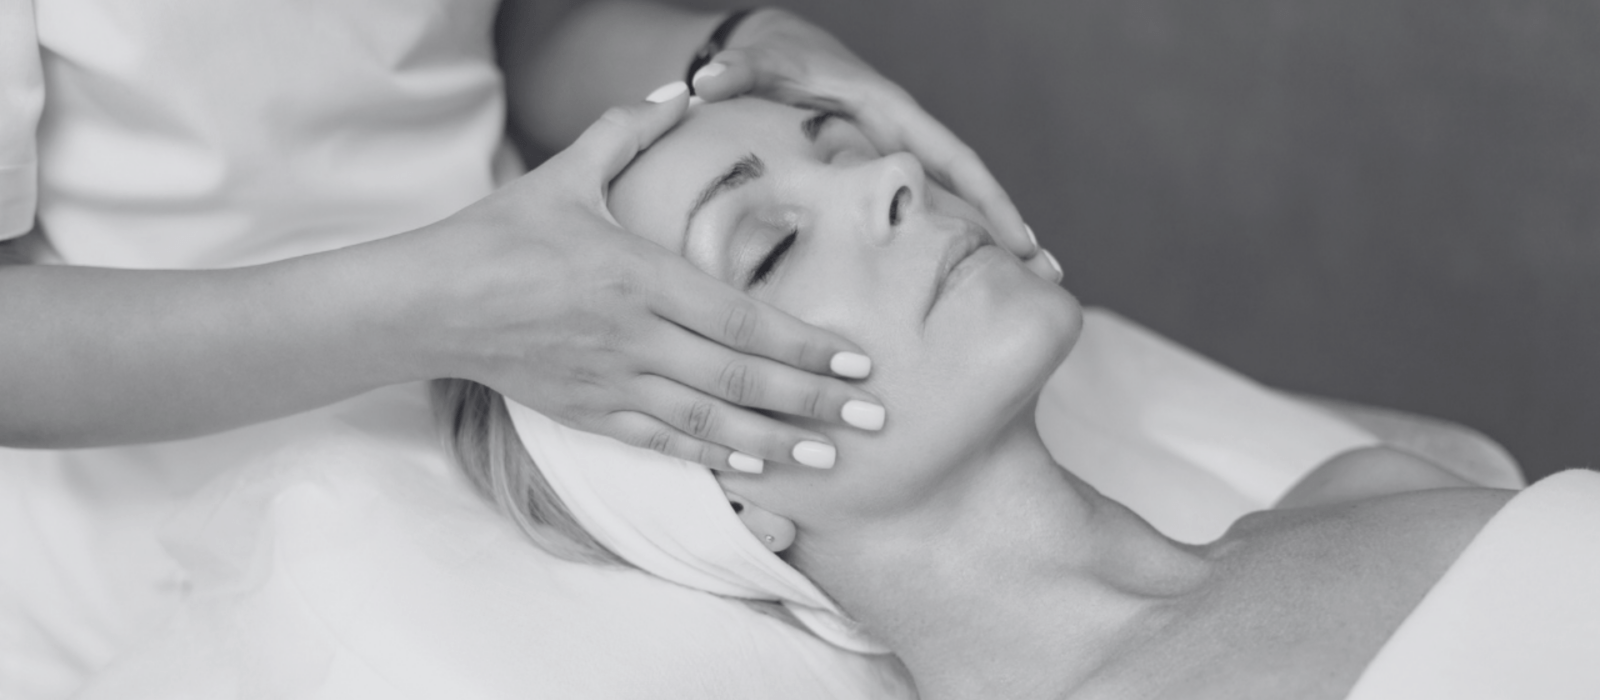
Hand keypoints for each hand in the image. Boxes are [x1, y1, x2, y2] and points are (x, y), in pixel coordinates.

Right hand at [416, 83, 883, 472]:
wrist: (431, 302)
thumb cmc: (501, 234)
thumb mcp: (567, 174)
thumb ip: (627, 132)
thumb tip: (679, 93)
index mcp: (640, 276)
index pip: (742, 319)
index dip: (803, 345)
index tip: (855, 361)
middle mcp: (636, 337)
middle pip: (741, 378)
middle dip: (814, 402)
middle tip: (872, 420)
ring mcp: (613, 382)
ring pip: (710, 421)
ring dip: (776, 442)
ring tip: (829, 458)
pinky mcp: (590, 413)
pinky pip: (663, 443)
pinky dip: (712, 458)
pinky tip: (754, 466)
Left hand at [689, 8, 1061, 282]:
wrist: (778, 53)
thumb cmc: (775, 60)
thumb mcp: (760, 65)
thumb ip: (739, 75)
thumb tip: (708, 83)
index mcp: (890, 114)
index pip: (951, 160)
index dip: (987, 200)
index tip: (1017, 240)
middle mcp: (906, 138)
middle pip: (970, 189)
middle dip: (1009, 231)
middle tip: (1048, 279)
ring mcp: (900, 160)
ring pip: (955, 205)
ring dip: (994, 242)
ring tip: (1034, 291)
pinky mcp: (886, 179)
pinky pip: (929, 213)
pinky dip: (957, 242)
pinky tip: (973, 283)